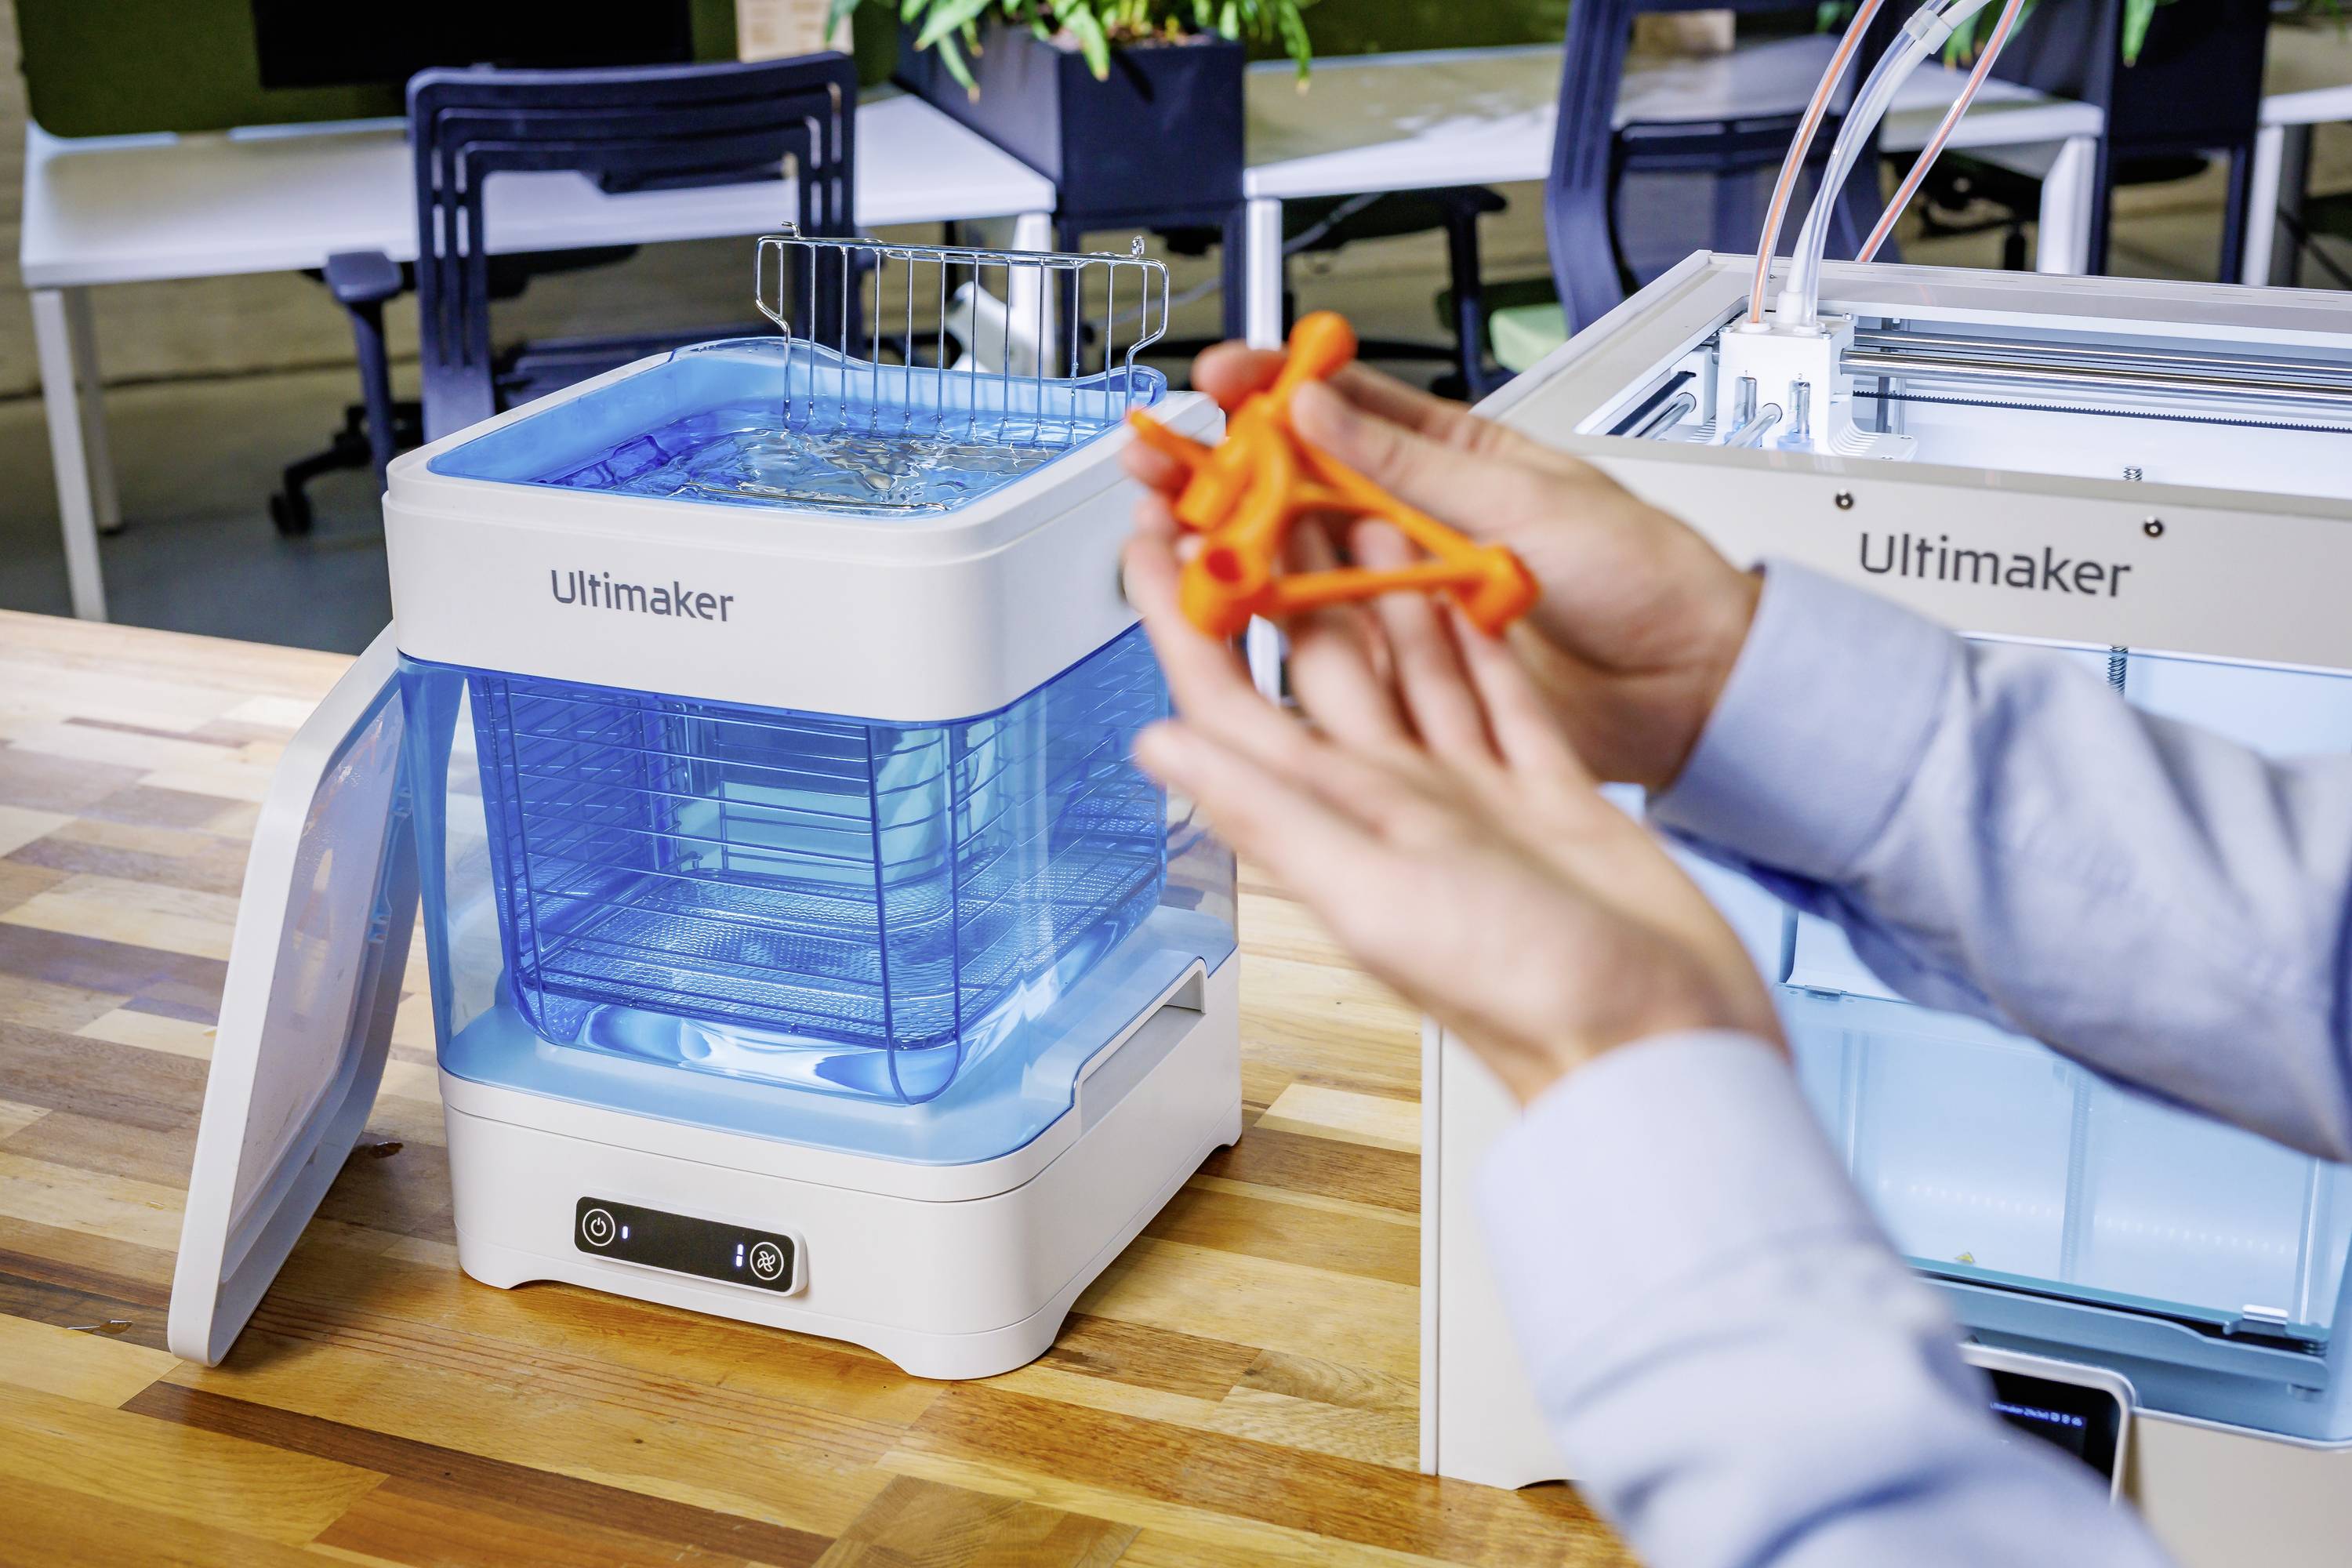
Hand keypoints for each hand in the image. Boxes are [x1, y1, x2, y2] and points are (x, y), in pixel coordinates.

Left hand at [1121, 510, 1782, 1104]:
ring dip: (1374, 591)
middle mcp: (1397, 800)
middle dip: (1281, 575)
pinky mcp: (1546, 794)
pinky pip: (1497, 696)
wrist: (1661, 1042)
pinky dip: (1471, 640)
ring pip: (1407, 667)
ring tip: (1352, 506)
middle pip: (1319, 664)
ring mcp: (1471, 796)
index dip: (1185, 620)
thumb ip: (1272, 812)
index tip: (1149, 541)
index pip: (1234, 700)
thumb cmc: (1525, 991)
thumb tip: (1162, 746)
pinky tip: (1456, 596)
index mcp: (1345, 817)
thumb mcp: (1376, 893)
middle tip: (1260, 487)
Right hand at [1122, 346, 1761, 789]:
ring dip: (1225, 545)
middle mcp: (1410, 524)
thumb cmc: (1640, 579)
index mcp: (1447, 457)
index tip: (1219, 377)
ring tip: (1167, 527)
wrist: (1689, 685)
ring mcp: (1399, 597)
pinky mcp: (1401, 669)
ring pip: (1290, 564)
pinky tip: (1220, 606)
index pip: (1339, 407)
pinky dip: (1265, 625)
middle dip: (1217, 469)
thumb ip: (1410, 464)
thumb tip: (1317, 406)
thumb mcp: (1522, 500)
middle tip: (1157, 457)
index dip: (1271, 389)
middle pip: (1291, 488)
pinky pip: (1319, 642)